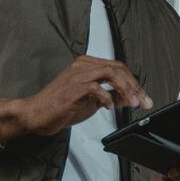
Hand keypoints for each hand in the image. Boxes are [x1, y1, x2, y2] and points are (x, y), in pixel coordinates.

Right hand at [5, 56, 152, 138]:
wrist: (35, 114)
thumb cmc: (60, 107)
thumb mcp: (92, 102)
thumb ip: (110, 96)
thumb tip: (130, 97)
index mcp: (86, 65)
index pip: (117, 67)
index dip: (134, 82)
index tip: (144, 98)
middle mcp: (82, 65)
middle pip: (118, 68)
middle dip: (134, 86)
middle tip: (143, 102)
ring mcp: (77, 74)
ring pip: (111, 73)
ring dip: (126, 89)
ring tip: (133, 103)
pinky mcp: (73, 87)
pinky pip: (97, 88)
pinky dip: (107, 98)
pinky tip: (109, 107)